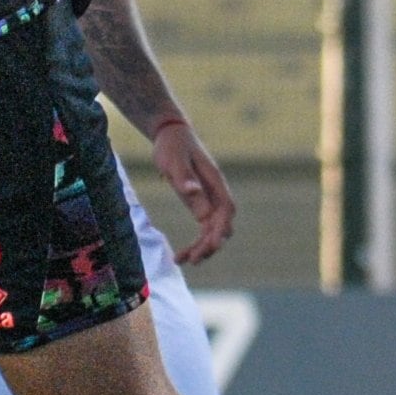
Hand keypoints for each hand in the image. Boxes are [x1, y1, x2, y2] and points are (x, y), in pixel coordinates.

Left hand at [151, 118, 235, 261]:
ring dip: (202, 247)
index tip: (212, 245)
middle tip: (192, 259)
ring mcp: (209, 199)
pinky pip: (202, 228)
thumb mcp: (174, 162)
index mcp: (214, 182)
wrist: (170, 133)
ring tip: (182, 261)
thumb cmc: (172, 145)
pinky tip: (180, 255)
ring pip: (213, 230)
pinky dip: (195, 242)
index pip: (225, 210)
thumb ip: (186, 182)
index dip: (221, 229)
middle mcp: (216, 193)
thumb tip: (202, 211)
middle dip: (210, 244)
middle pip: (222, 225)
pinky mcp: (199, 203)